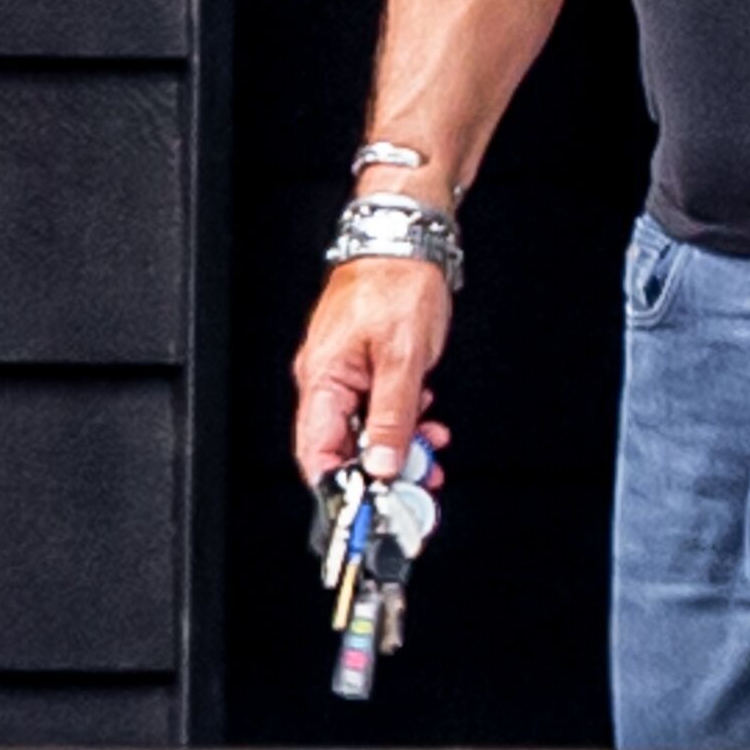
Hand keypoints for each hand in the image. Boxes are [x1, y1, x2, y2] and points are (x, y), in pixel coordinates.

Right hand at [293, 256, 454, 481]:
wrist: (407, 240)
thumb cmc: (397, 283)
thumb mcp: (403, 357)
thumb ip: (393, 416)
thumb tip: (383, 465)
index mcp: (322, 381)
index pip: (318, 455)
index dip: (342, 488)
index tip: (372, 509)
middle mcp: (326, 381)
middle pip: (345, 447)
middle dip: (383, 469)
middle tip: (417, 482)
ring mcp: (346, 373)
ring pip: (366, 429)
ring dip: (400, 445)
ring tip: (431, 449)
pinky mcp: (366, 365)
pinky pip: (379, 407)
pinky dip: (403, 420)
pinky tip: (426, 420)